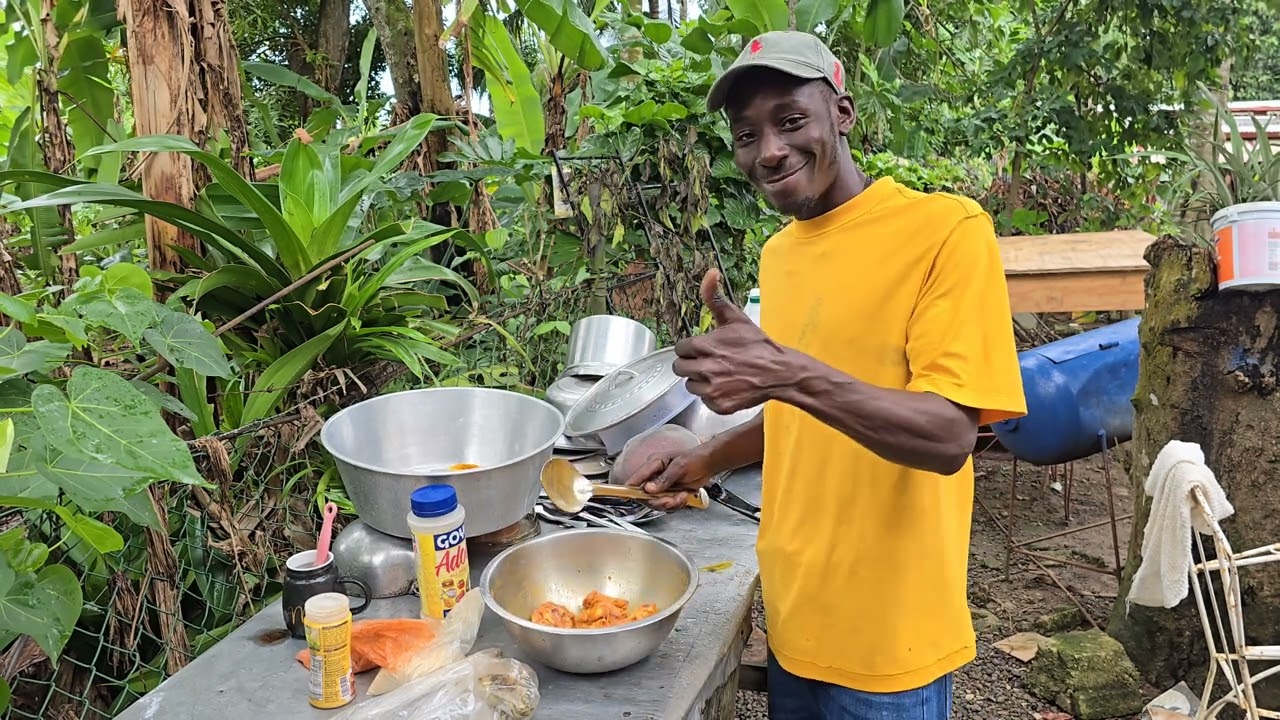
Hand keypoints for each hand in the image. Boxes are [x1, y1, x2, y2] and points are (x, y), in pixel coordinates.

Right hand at [622, 446, 713, 510]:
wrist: (708, 464)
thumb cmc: (695, 459)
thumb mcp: (680, 467)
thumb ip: (664, 479)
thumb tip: (648, 489)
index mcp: (654, 464)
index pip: (636, 478)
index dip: (629, 488)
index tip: (624, 496)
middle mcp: (655, 476)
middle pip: (646, 495)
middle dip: (659, 501)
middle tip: (672, 499)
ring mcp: (662, 485)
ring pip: (657, 502)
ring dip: (670, 503)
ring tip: (681, 496)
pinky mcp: (669, 493)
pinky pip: (667, 505)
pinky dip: (676, 504)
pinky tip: (684, 497)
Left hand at [673, 269, 792, 413]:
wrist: (780, 372)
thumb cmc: (757, 345)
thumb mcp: (736, 319)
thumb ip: (716, 298)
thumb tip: (710, 273)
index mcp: (704, 346)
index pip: (680, 349)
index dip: (691, 349)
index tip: (702, 349)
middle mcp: (704, 369)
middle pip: (680, 369)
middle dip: (691, 364)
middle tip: (708, 362)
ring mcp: (711, 390)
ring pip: (691, 386)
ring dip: (700, 381)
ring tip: (719, 375)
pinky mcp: (719, 405)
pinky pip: (704, 401)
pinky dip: (713, 396)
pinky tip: (726, 387)